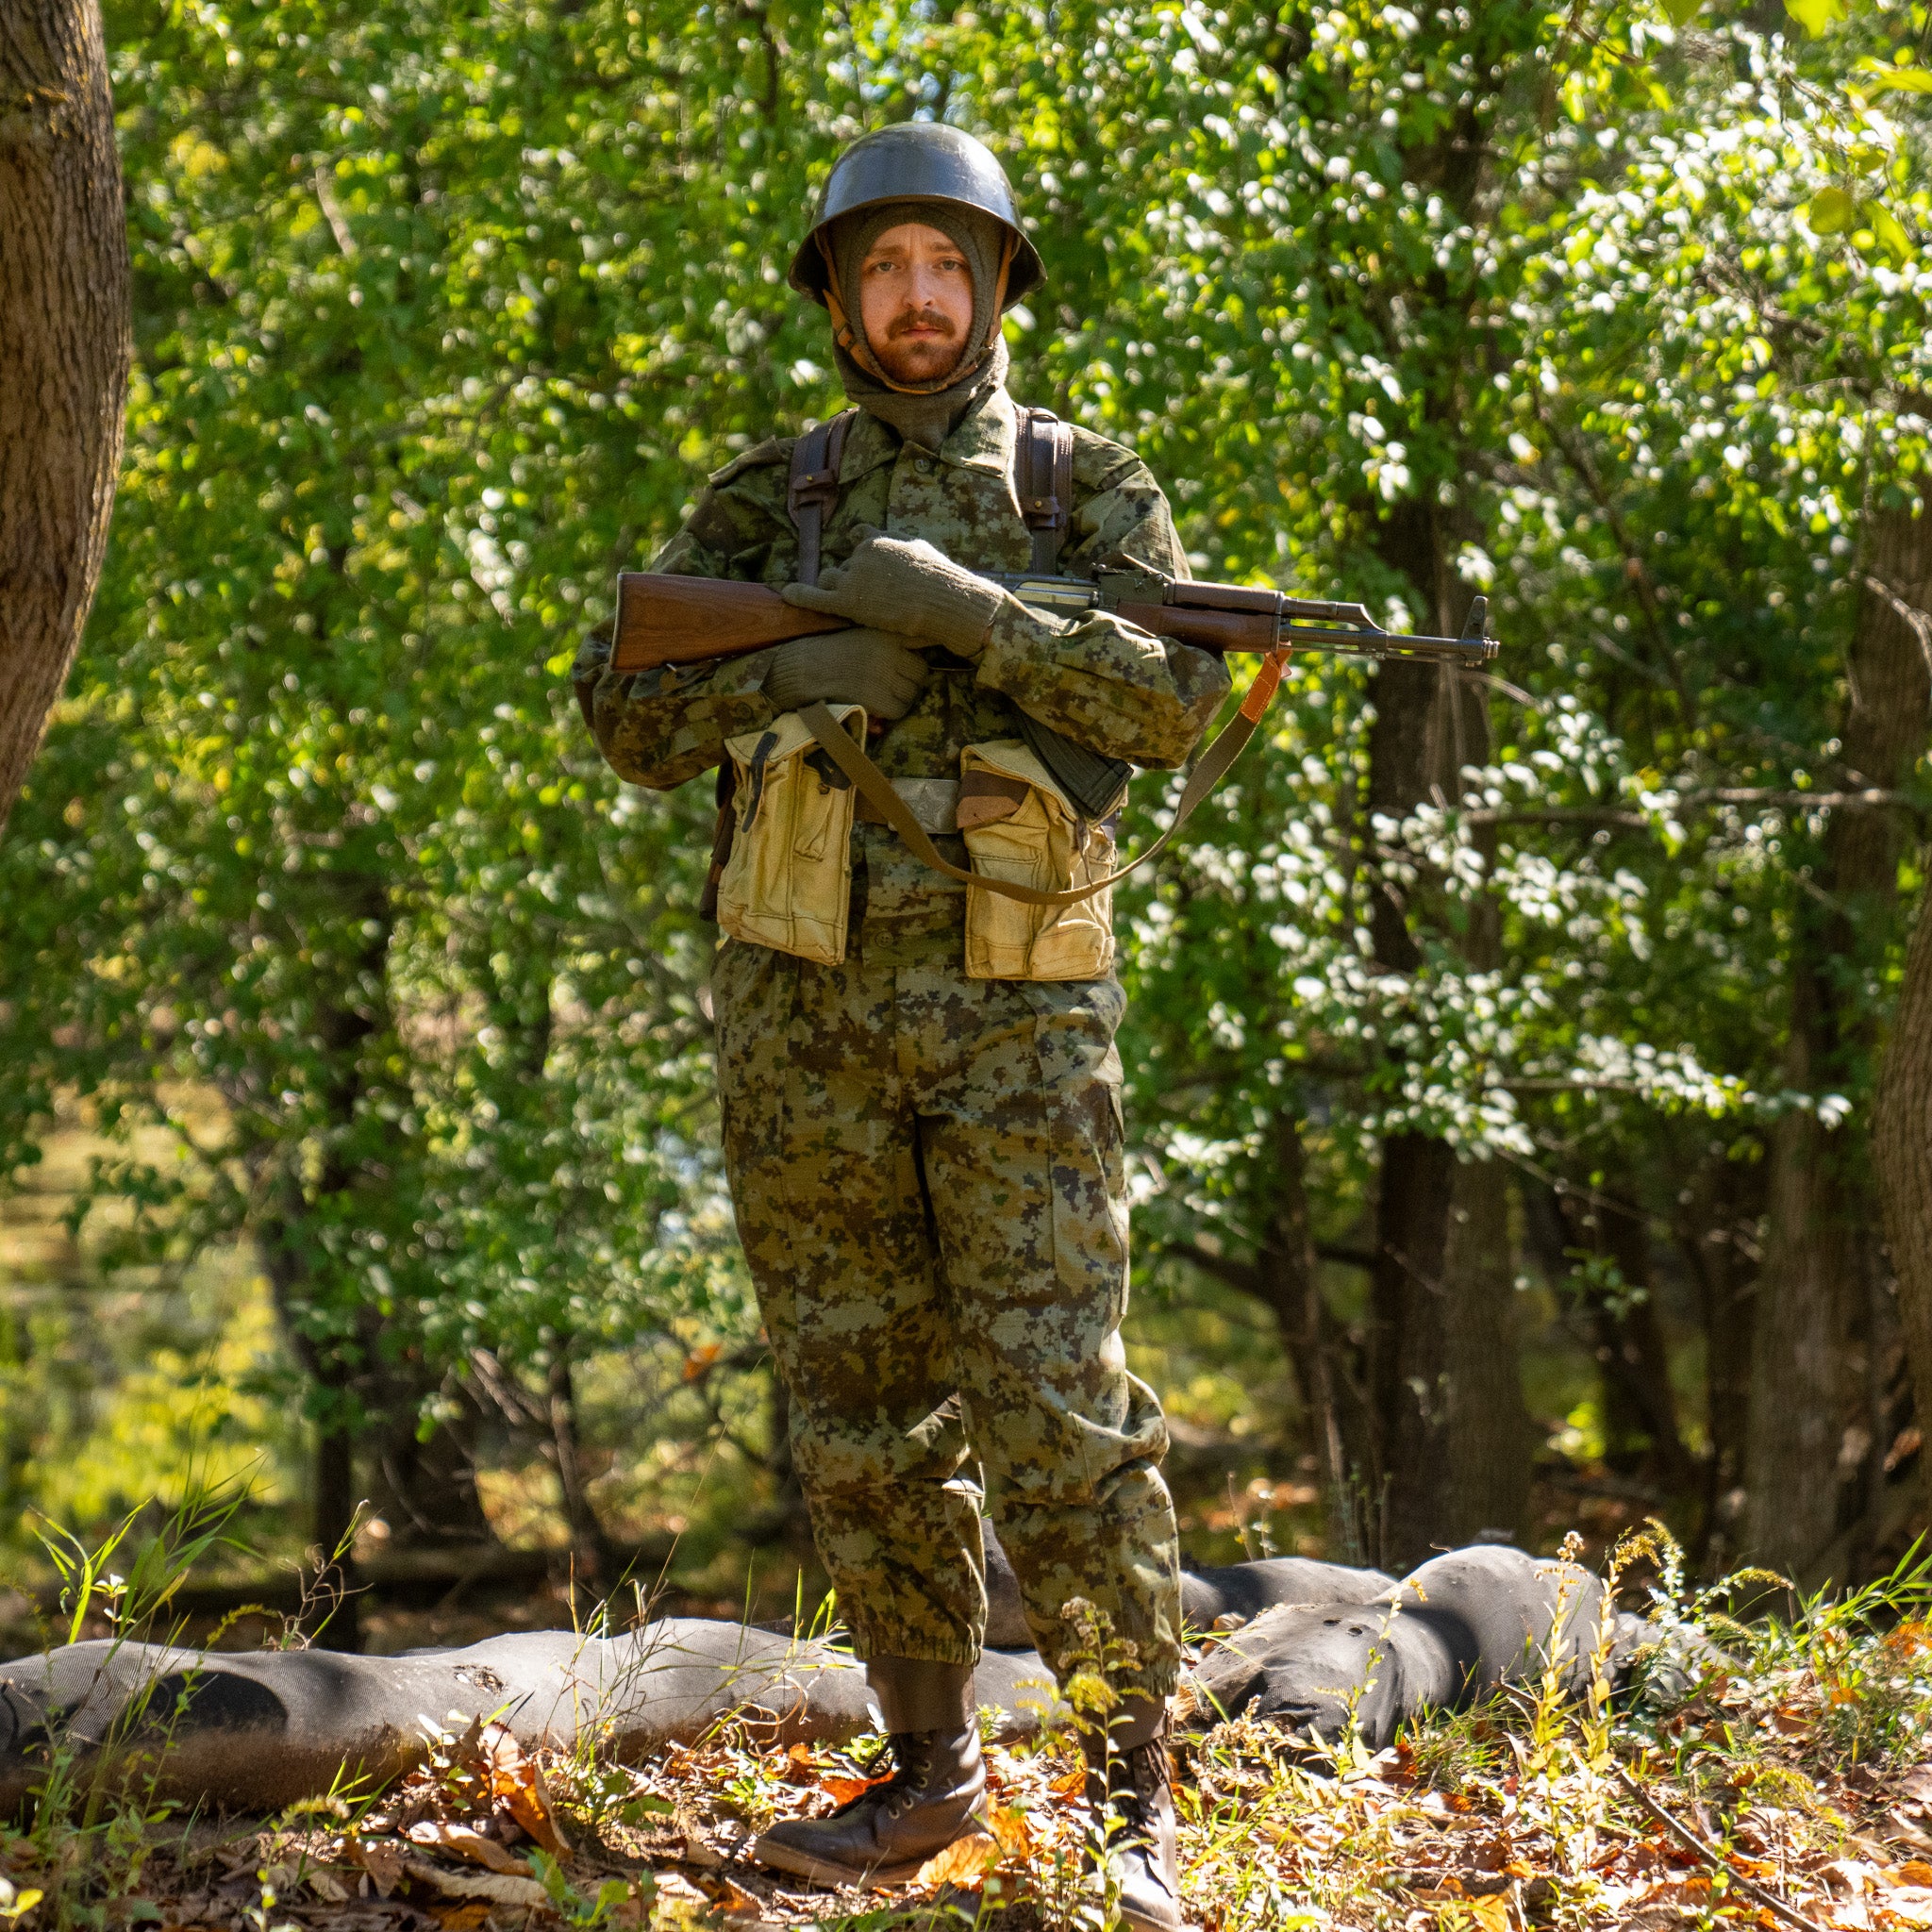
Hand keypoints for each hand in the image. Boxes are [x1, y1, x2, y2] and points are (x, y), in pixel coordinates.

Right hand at [762, 627, 930, 721]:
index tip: (909, 664)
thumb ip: (888, 638)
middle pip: (921, 673)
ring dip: (903, 698)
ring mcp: (883, 675)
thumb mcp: (861, 633)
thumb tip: (923, 642)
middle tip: (898, 685)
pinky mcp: (875, 697)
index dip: (916, 657)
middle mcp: (888, 652)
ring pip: (912, 693)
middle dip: (912, 681)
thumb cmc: (831, 650)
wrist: (804, 668)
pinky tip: (880, 707)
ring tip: (888, 696)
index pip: (923, 643)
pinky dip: (892, 711)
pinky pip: (898, 710)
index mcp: (885, 633)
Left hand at [780, 534, 1004, 658]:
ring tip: (861, 605)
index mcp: (877, 539)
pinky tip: (786, 594)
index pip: (857, 539)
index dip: (860, 554)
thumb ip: (895, 539)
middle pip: (844, 565)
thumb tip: (880, 537)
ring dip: (838, 589)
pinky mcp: (849, 601)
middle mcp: (861, 554)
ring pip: (831, 580)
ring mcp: (853, 577)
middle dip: (852, 577)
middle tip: (876, 598)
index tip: (865, 565)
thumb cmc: (939, 577)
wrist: (945, 599)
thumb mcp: (919, 546)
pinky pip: (817, 597)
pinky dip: (800, 595)